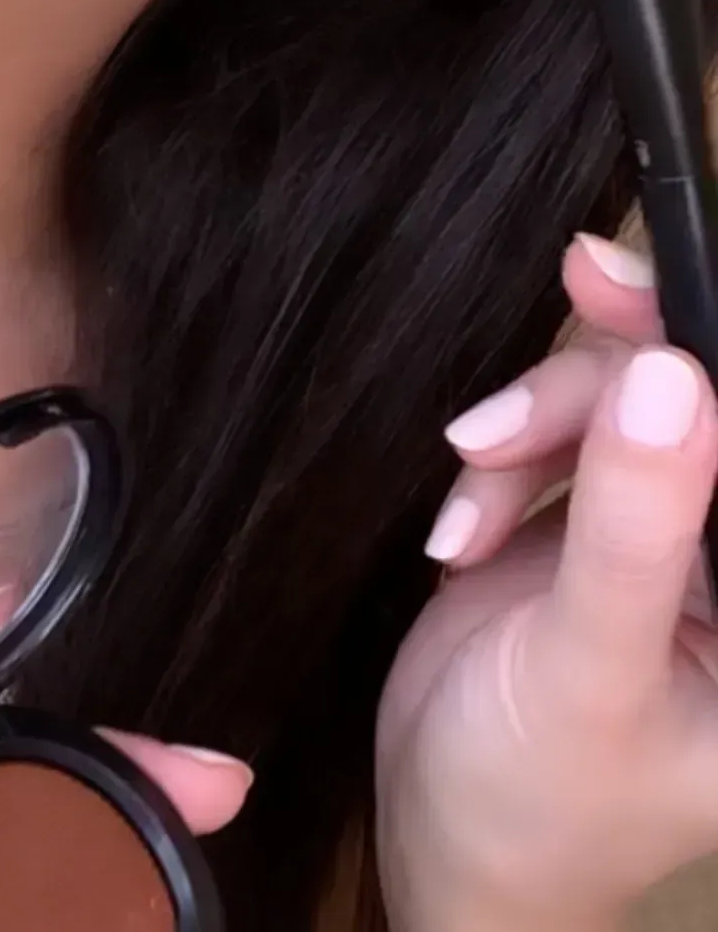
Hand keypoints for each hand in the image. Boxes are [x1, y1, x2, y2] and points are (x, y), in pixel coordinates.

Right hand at [376, 233, 717, 931]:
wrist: (435, 848)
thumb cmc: (535, 803)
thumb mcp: (589, 670)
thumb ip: (633, 529)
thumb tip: (671, 374)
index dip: (694, 347)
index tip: (608, 279)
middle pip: (679, 401)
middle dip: (582, 397)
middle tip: (491, 422)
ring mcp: (657, 540)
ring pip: (610, 407)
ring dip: (522, 439)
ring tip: (463, 514)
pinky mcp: (585, 530)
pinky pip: (549, 439)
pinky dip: (494, 470)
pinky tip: (456, 537)